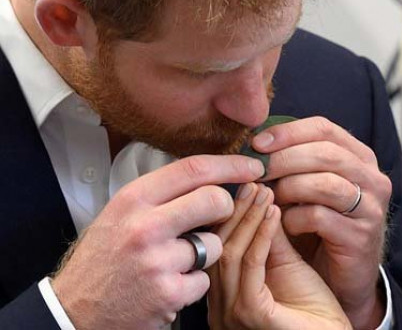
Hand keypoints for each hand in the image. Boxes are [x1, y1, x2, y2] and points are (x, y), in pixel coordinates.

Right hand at [51, 155, 264, 328]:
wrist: (75, 310)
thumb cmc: (104, 259)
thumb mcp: (121, 214)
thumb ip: (162, 195)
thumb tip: (212, 177)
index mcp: (133, 199)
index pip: (194, 169)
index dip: (231, 165)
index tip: (252, 167)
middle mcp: (144, 226)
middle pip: (215, 200)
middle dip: (226, 209)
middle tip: (216, 219)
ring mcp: (158, 261)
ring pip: (215, 244)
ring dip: (204, 254)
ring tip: (175, 262)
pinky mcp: (169, 292)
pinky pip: (205, 280)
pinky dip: (193, 285)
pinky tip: (169, 285)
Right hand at [208, 182, 350, 329]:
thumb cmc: (313, 311)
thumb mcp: (286, 265)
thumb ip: (270, 238)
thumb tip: (261, 196)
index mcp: (222, 295)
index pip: (213, 246)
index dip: (228, 212)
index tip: (246, 182)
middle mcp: (218, 306)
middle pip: (215, 248)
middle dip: (235, 210)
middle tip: (252, 180)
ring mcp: (230, 313)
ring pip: (229, 254)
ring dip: (248, 218)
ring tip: (265, 190)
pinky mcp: (250, 314)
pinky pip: (250, 267)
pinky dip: (261, 236)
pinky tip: (273, 214)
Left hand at [250, 117, 392, 327]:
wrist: (343, 278)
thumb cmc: (320, 228)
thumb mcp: (309, 188)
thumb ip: (293, 164)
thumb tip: (254, 145)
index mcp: (360, 157)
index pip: (324, 128)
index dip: (288, 132)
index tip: (257, 143)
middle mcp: (372, 178)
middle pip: (325, 152)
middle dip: (283, 158)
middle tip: (255, 171)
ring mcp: (370, 207)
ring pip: (324, 183)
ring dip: (288, 189)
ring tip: (270, 200)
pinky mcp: (361, 235)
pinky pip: (319, 217)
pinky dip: (293, 219)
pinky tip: (284, 226)